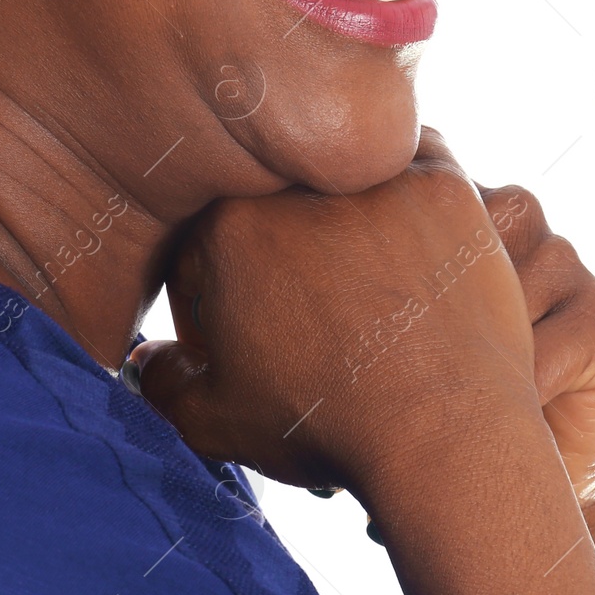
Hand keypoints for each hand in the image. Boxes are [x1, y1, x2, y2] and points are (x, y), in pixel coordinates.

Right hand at [129, 128, 594, 594]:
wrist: (447, 437)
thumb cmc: (330, 426)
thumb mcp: (220, 421)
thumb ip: (165, 383)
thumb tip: (146, 360)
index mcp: (228, 225)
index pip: (204, 245)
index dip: (214, 300)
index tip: (246, 340)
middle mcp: (295, 185)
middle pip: (274, 207)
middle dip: (280, 254)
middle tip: (309, 311)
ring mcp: (372, 177)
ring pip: (344, 170)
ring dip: (344, 205)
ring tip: (366, 269)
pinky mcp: (441, 185)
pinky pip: (420, 157)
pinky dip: (413, 186)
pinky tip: (416, 238)